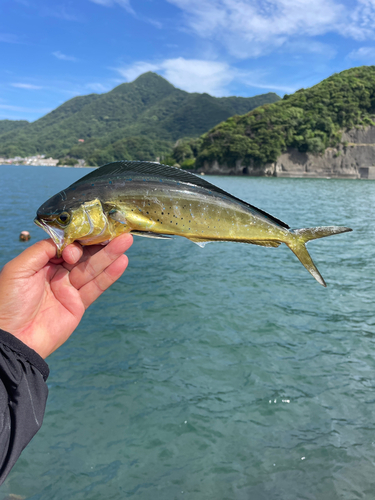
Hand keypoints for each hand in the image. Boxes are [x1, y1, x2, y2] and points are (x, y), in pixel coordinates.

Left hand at [0, 234, 132, 358]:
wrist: (13, 338)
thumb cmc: (8, 303)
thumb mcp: (18, 269)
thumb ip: (42, 250)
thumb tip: (66, 241)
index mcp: (41, 263)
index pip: (65, 246)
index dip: (75, 241)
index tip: (78, 246)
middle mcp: (56, 273)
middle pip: (83, 255)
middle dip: (100, 243)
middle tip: (118, 231)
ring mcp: (68, 289)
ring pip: (92, 269)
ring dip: (110, 255)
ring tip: (126, 241)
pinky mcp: (78, 305)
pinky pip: (96, 287)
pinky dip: (110, 275)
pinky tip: (121, 262)